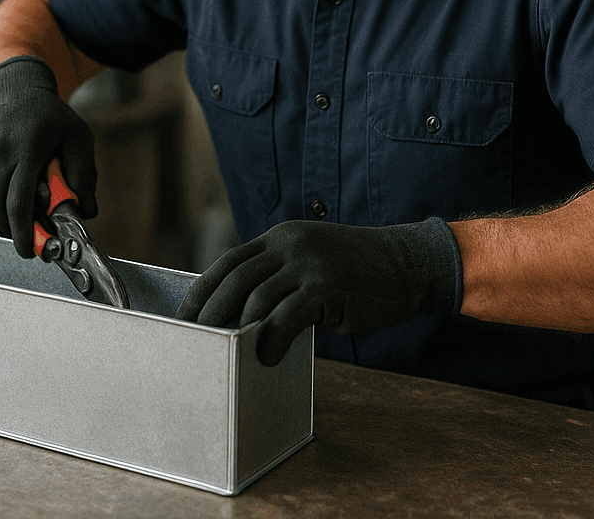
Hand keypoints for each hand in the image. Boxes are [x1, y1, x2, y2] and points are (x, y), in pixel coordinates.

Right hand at [0, 56, 96, 257]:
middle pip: (0, 206)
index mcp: (27, 145)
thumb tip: (88, 212)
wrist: (15, 89)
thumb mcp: (77, 138)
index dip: (23, 231)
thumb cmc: (51, 118)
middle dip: (14, 231)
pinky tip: (7, 197)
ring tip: (20, 220)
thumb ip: (84, 175)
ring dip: (3, 217)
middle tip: (29, 243)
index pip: (19, 201)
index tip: (28, 251)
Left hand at [175, 218, 461, 365]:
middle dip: (211, 313)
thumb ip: (281, 275)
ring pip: (257, 298)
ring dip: (240, 330)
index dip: (202, 290)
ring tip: (231, 353)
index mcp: (281, 236)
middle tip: (198, 340)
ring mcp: (309, 264)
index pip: (229, 262)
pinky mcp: (328, 286)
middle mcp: (291, 245)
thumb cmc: (358, 271)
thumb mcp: (313, 259)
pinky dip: (270, 339)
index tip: (185, 316)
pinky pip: (286, 317)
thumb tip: (241, 313)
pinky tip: (266, 356)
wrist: (408, 263)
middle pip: (235, 279)